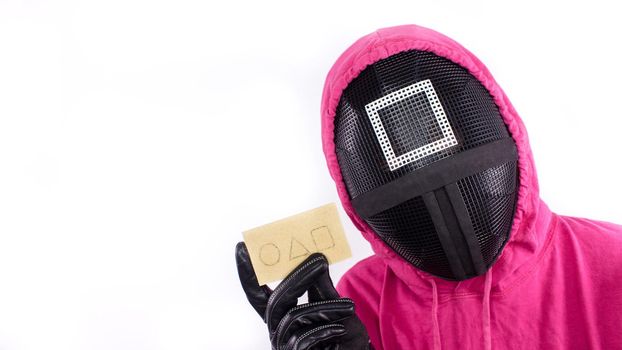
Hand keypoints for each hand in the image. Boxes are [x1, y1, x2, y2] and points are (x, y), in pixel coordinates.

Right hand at [235, 242, 370, 349]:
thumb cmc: (342, 335)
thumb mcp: (335, 306)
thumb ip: (323, 286)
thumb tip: (316, 257)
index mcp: (281, 315)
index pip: (258, 294)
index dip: (249, 273)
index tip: (242, 248)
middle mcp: (277, 330)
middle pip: (275, 302)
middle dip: (297, 278)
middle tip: (318, 261)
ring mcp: (284, 345)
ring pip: (292, 317)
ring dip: (323, 309)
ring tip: (347, 306)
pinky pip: (304, 338)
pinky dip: (324, 330)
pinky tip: (339, 329)